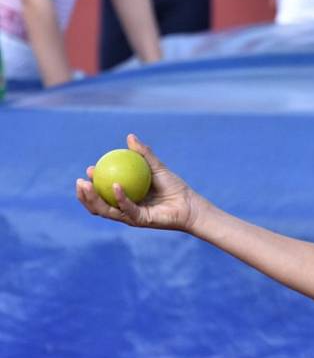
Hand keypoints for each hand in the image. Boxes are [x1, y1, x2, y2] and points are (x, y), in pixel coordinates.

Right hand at [76, 134, 199, 231]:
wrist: (189, 203)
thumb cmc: (173, 186)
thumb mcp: (156, 166)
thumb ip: (143, 154)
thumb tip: (129, 136)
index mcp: (125, 198)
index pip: (102, 193)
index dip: (92, 184)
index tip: (89, 169)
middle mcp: (124, 209)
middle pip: (97, 205)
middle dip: (84, 195)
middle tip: (80, 181)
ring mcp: (131, 216)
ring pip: (105, 211)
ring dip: (93, 199)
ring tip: (86, 185)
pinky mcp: (140, 221)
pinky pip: (126, 209)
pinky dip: (120, 198)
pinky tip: (115, 186)